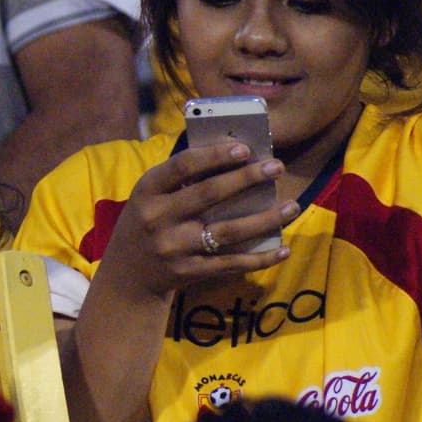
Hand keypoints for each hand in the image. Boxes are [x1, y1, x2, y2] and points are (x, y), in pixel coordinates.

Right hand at [105, 142, 296, 298]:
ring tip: (292, 206)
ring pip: (227, 232)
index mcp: (146, 191)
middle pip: (208, 195)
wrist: (129, 273)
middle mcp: (157, 219)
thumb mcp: (151, 196)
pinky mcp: (189, 272)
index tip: (244, 148)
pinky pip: (231, 264)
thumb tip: (234, 155)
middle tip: (276, 166)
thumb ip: (182, 178)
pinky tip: (283, 248)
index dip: (213, 156)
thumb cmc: (148, 221)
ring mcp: (173, 248)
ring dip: (264, 219)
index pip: (181, 167)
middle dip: (246, 179)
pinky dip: (260, 257)